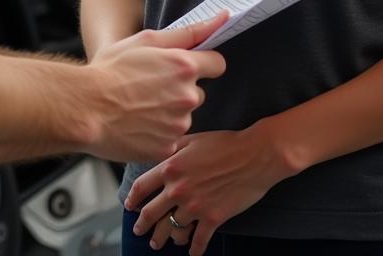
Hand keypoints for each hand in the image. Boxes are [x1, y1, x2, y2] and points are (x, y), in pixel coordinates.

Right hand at [85, 14, 226, 162]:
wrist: (85, 108)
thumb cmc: (111, 69)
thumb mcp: (146, 40)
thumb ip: (188, 32)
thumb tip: (223, 17)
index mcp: (184, 66)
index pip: (217, 64)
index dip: (203, 63)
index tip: (187, 66)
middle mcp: (187, 96)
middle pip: (197, 91)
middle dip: (180, 89)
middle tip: (149, 86)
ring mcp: (179, 124)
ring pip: (183, 115)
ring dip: (168, 112)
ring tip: (138, 106)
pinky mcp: (167, 147)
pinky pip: (170, 137)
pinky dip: (157, 132)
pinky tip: (137, 124)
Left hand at [125, 122, 293, 254]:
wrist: (253, 156)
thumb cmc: (224, 143)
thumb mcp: (192, 139)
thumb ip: (172, 149)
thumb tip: (159, 153)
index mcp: (171, 167)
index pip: (143, 187)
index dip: (133, 198)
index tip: (129, 205)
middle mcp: (179, 189)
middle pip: (152, 212)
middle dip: (142, 224)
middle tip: (138, 230)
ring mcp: (195, 206)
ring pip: (172, 229)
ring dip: (164, 238)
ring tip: (159, 242)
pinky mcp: (213, 218)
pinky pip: (198, 240)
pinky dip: (194, 249)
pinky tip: (191, 253)